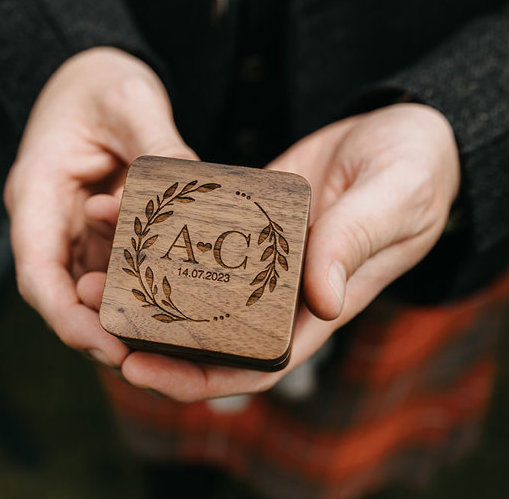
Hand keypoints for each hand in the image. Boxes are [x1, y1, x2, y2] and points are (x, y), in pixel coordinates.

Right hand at [5, 47, 195, 366]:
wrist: (94, 78)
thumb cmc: (99, 83)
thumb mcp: (130, 102)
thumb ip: (158, 144)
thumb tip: (193, 186)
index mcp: (37, 191)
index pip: (38, 273)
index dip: (68, 318)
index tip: (108, 346)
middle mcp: (50, 219)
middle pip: (64, 295)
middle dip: (101, 331)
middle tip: (151, 359)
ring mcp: (74, 229)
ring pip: (91, 289)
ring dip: (124, 317)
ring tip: (172, 342)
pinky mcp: (100, 230)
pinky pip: (117, 270)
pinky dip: (142, 289)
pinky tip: (178, 303)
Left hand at [93, 103, 459, 400]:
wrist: (405, 132)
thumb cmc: (415, 171)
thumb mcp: (394, 199)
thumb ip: (356, 242)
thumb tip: (319, 302)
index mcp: (318, 305)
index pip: (252, 362)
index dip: (196, 377)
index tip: (137, 369)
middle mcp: (283, 289)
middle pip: (207, 333)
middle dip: (149, 333)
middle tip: (93, 310)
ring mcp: (263, 254)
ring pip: (194, 284)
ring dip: (144, 283)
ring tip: (95, 267)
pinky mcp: (249, 217)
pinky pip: (198, 231)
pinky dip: (162, 230)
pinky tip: (125, 211)